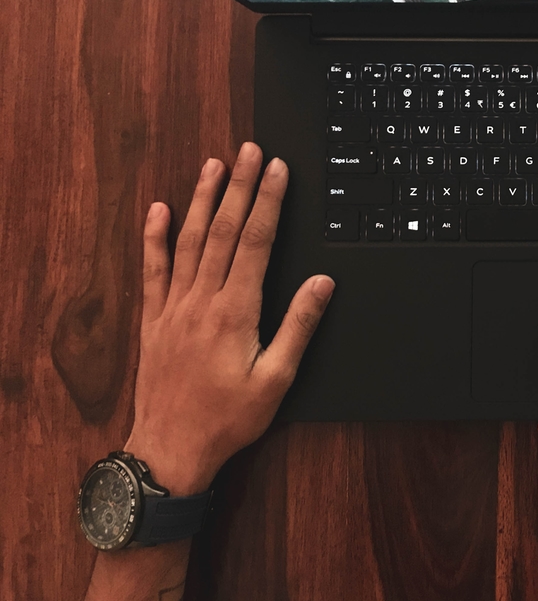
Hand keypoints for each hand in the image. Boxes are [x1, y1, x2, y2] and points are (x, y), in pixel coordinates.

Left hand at [123, 142, 333, 494]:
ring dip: (201, 199)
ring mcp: (173, 307)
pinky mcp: (153, 319)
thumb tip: (321, 284)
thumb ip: (299, 326)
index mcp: (235, 312)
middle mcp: (201, 301)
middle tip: (249, 151)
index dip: (267, 202)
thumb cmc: (228, 419)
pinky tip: (158, 210)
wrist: (170, 449)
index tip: (277, 170)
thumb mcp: (277, 379)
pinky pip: (153, 269)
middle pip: (222, 231)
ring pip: (187, 241)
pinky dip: (154, 237)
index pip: (254, 243)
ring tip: (213, 165)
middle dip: (238, 186)